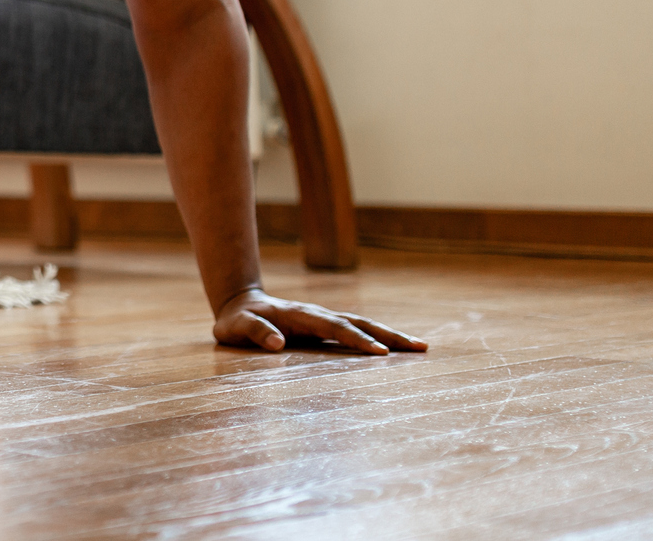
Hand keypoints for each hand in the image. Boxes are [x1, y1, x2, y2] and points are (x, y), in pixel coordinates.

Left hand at [214, 287, 428, 354]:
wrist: (239, 304)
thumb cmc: (237, 321)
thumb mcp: (236, 328)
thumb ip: (254, 333)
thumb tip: (277, 344)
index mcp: (301, 316)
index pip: (335, 328)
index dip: (358, 340)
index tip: (381, 354)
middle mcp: (318, 315)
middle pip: (359, 323)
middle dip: (389, 335)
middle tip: (420, 348)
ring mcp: (324, 320)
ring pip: (363, 324)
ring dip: (390, 335)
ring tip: (421, 347)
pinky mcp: (326, 327)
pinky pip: (357, 331)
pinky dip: (378, 337)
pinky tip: (397, 349)